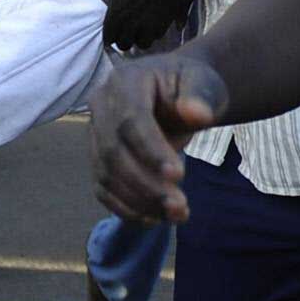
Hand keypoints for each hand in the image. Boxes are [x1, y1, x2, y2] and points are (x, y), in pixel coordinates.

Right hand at [90, 49, 224, 221]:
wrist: (178, 94)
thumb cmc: (192, 86)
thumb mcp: (204, 83)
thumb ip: (201, 95)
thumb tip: (197, 114)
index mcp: (125, 81)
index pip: (131, 120)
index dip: (151, 150)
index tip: (179, 176)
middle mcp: (102, 106)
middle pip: (113, 151)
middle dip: (145, 184)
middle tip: (179, 206)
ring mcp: (95, 134)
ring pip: (105, 174)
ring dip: (138, 201)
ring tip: (176, 214)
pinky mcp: (98, 158)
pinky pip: (103, 188)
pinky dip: (125, 208)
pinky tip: (154, 219)